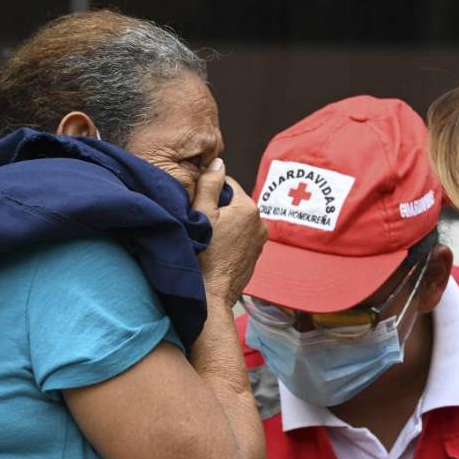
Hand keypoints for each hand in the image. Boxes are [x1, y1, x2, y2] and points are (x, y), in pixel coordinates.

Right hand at [193, 158, 267, 304]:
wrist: (211, 295)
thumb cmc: (204, 256)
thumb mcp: (201, 214)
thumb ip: (209, 184)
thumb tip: (217, 162)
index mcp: (249, 208)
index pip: (228, 184)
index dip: (209, 191)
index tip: (197, 205)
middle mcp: (260, 223)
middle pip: (234, 203)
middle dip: (218, 209)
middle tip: (201, 224)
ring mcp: (260, 241)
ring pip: (237, 221)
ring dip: (224, 225)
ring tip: (207, 239)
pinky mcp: (255, 256)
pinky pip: (240, 238)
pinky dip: (229, 239)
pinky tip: (215, 250)